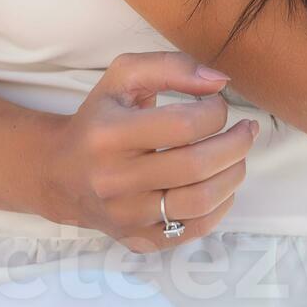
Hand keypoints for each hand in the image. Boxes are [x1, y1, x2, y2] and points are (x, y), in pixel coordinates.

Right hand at [40, 51, 256, 250]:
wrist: (60, 173)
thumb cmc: (99, 118)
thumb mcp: (123, 77)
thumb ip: (172, 66)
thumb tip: (220, 81)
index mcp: (109, 134)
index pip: (184, 125)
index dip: (216, 112)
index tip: (219, 106)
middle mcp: (114, 180)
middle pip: (196, 166)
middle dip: (236, 144)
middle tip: (246, 131)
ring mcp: (126, 215)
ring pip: (200, 201)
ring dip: (233, 175)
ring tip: (237, 157)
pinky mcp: (138, 239)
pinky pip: (194, 229)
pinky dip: (220, 206)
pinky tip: (221, 184)